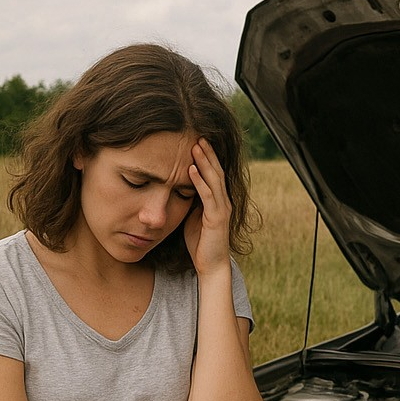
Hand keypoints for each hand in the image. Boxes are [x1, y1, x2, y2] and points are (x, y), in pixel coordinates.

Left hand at [183, 137, 231, 275]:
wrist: (211, 265)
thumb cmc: (200, 243)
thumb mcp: (192, 217)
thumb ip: (189, 202)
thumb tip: (176, 187)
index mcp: (217, 200)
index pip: (213, 173)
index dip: (206, 157)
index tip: (195, 141)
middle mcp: (223, 201)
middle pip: (216, 171)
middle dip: (207, 153)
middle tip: (197, 135)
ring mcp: (222, 209)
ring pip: (214, 179)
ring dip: (204, 162)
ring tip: (195, 146)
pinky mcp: (217, 218)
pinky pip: (208, 196)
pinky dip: (199, 181)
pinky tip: (191, 170)